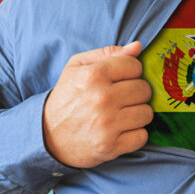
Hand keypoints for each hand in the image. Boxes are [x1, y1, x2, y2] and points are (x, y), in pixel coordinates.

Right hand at [43, 41, 152, 167]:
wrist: (48, 135)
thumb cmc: (66, 97)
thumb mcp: (77, 67)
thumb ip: (108, 53)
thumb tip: (137, 47)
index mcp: (93, 75)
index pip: (134, 66)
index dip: (130, 72)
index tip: (121, 80)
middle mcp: (102, 98)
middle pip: (144, 90)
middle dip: (136, 93)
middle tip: (122, 98)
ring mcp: (107, 124)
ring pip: (147, 113)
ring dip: (137, 114)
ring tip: (123, 114)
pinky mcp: (111, 146)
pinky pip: (142, 136)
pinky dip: (134, 134)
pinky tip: (121, 130)